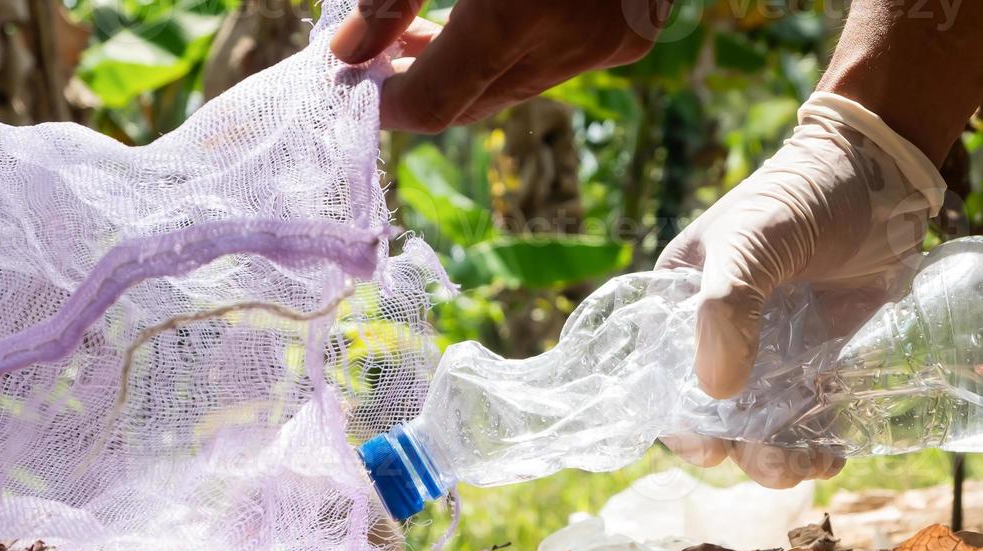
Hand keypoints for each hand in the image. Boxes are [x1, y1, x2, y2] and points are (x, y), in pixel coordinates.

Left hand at [331, 0, 669, 131]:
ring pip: (517, 86)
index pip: (434, 104)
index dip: (388, 104)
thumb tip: (350, 52)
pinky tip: (496, 13)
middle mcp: (568, 43)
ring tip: (426, 31)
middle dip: (421, 85)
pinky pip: (558, 62)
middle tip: (377, 55)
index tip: (353, 83)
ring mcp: (608, 43)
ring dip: (468, 70)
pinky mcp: (632, 33)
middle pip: (474, 105)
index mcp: (513, 15)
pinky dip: (517, 50)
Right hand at [656, 92, 945, 487]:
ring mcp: (772, 351)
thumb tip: (717, 391)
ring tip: (813, 464)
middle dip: (743, 452)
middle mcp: (721, 337)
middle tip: (776, 464)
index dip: (683, 425)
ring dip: (781, 458)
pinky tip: (834, 453)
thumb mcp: (750, 239)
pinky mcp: (820, 358)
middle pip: (717, 418)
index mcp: (681, 308)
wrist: (879, 170)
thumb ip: (727, 307)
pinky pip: (809, 415)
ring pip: (764, 426)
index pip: (665, 382)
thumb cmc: (800, 195)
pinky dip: (818, 442)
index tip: (712, 451)